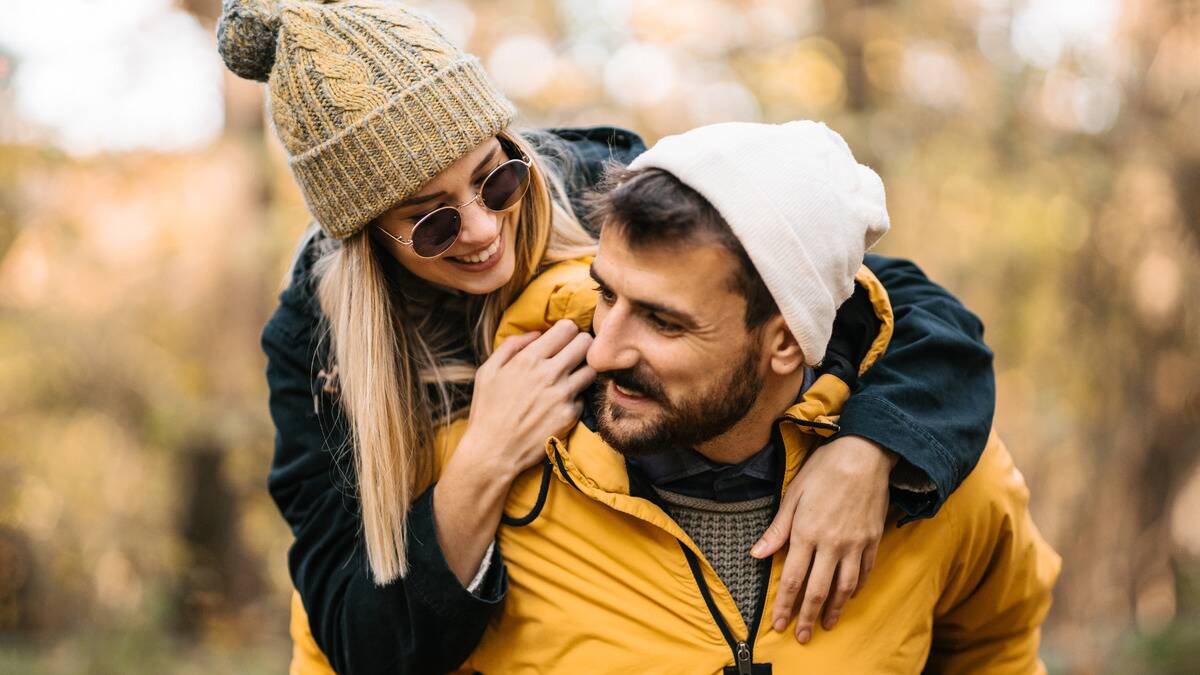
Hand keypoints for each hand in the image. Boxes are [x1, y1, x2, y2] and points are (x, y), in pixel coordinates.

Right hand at [460, 320, 595, 477]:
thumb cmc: (487, 411)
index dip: (567, 330)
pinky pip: (583, 397)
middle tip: (572, 354)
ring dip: (583, 369)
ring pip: (591, 369)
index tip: (562, 339)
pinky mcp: (571, 415)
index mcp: (529, 359)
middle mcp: (550, 373)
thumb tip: (536, 334)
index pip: (567, 328)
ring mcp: (563, 395)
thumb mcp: (487, 371)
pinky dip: (576, 397)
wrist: (494, 452)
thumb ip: (511, 346)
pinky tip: (561, 402)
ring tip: (571, 376)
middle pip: (585, 343)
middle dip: (580, 344)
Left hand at [750, 435, 895, 642]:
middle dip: (807, 616)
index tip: (778, 623)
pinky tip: (849, 597)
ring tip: (826, 624)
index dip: (784, 604)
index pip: (791, 578)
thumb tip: (756, 554)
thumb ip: (777, 529)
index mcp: (807, 532)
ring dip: (834, 610)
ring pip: (845, 587)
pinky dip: (856, 589)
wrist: (865, 453)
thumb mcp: (794, 494)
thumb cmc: (824, 469)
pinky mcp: (873, 539)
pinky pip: (865, 572)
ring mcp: (856, 544)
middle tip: (801, 636)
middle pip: (818, 590)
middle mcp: (832, 544)